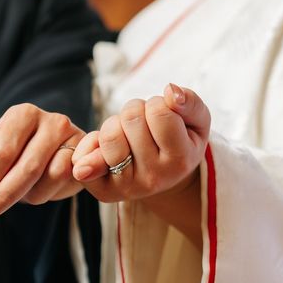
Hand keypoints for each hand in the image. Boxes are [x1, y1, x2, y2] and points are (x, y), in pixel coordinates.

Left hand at [0, 104, 84, 217]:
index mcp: (23, 114)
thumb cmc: (12, 152)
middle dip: (5, 194)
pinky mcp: (86, 154)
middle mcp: (52, 120)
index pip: (3, 152)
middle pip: (29, 166)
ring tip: (22, 192)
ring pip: (53, 175)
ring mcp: (73, 135)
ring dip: (32, 194)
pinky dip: (52, 192)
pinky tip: (43, 188)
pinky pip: (69, 180)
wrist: (46, 156)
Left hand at [71, 84, 210, 202]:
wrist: (168, 175)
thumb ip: (190, 102)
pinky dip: (91, 143)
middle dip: (137, 110)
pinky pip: (85, 157)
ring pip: (109, 135)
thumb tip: (170, 91)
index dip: (159, 103)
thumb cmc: (182, 140)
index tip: (165, 114)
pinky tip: (106, 147)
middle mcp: (154, 178)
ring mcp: (127, 187)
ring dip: (116, 123)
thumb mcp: (197, 120)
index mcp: (180, 161)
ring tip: (130, 133)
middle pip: (131, 118)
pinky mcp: (104, 191)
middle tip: (147, 123)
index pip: (159, 113)